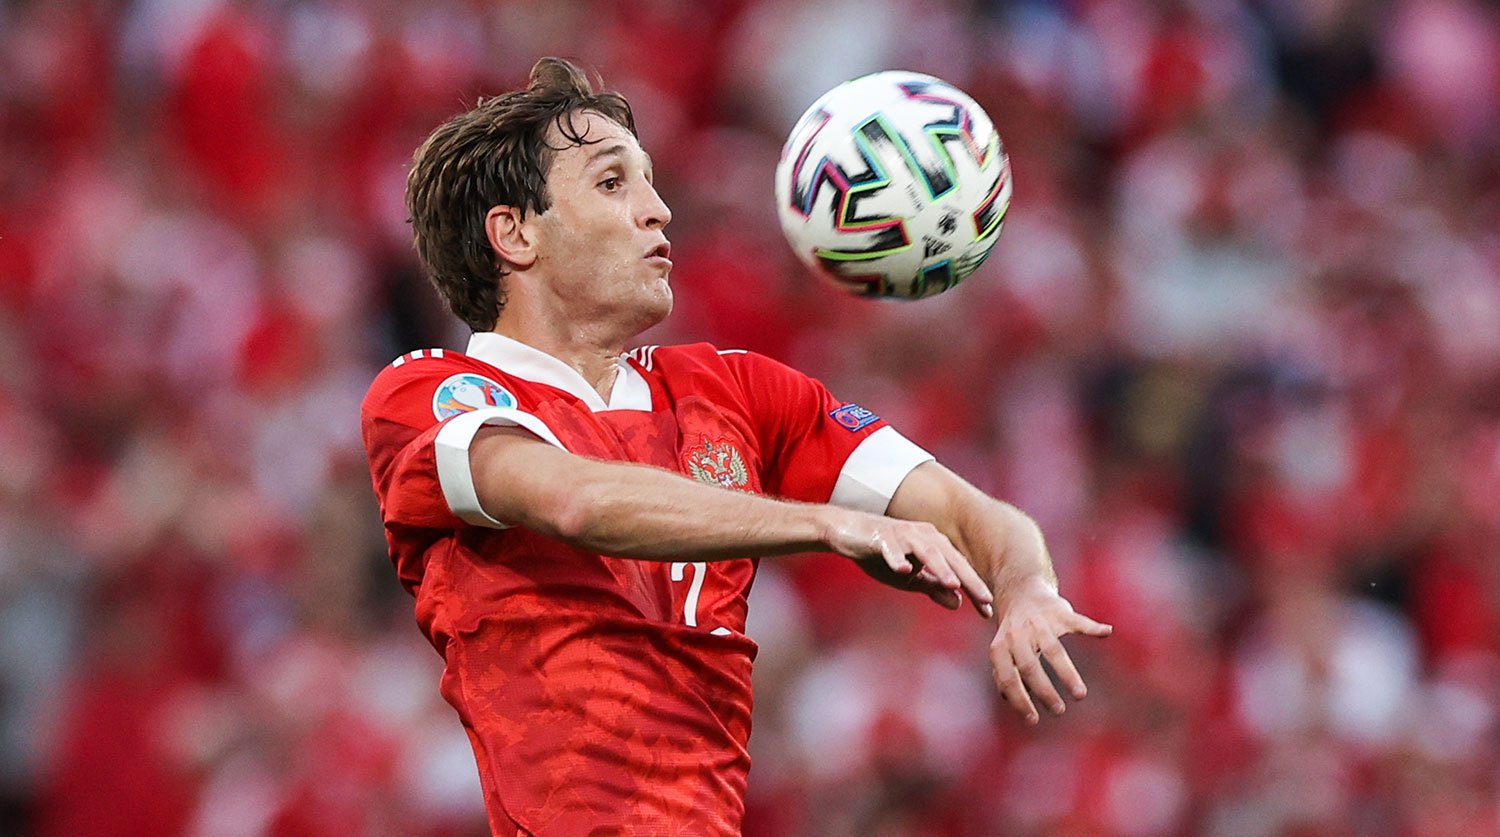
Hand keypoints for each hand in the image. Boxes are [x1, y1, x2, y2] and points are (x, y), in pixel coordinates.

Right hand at [822, 509, 993, 616]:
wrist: (845, 532)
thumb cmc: (881, 554)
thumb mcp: (909, 577)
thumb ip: (933, 587)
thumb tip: (959, 603)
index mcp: (933, 544)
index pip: (959, 569)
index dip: (974, 588)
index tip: (989, 611)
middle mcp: (923, 535)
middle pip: (950, 558)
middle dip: (968, 579)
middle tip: (985, 598)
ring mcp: (901, 534)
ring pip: (925, 551)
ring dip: (940, 567)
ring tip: (953, 584)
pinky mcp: (879, 536)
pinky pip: (890, 548)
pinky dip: (898, 558)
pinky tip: (904, 570)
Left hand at [989, 576, 1111, 723]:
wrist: (1021, 590)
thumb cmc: (1014, 630)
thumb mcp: (1003, 649)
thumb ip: (1004, 672)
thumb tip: (1007, 698)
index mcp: (1000, 646)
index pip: (1007, 678)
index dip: (1019, 700)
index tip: (1033, 720)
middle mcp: (1017, 633)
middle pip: (1029, 666)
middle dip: (1043, 691)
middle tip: (1058, 711)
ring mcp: (1039, 622)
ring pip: (1053, 650)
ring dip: (1067, 674)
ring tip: (1080, 695)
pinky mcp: (1058, 611)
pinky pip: (1077, 621)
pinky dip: (1092, 627)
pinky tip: (1106, 632)